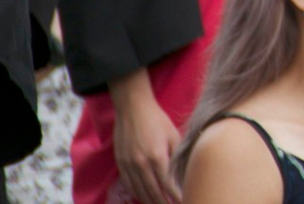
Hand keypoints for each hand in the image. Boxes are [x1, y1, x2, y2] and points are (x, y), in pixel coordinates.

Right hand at [110, 74, 181, 203]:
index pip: (167, 184)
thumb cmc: (158, 120)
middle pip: (152, 191)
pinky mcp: (120, 163)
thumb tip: (184, 173)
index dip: (175, 196)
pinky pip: (128, 184)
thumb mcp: (174, 135)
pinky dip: (136, 193)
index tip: (183, 201)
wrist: (133, 109)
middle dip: (162, 202)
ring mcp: (128, 165)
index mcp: (157, 156)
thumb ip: (177, 155)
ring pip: (139, 191)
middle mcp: (141, 164)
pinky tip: (143, 197)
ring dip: (149, 200)